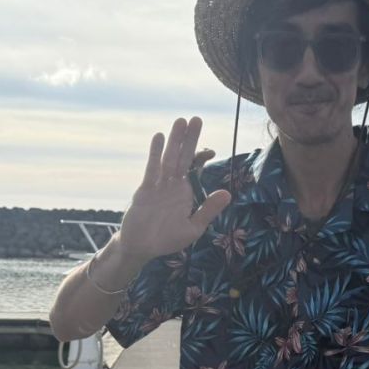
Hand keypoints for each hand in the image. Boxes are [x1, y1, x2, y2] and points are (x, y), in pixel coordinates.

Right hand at [118, 116, 231, 262]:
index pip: (195, 169)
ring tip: (180, 121)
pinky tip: (159, 137)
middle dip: (189, 139)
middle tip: (196, 119)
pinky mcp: (144, 190)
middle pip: (183, 157)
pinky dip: (155, 153)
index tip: (212, 149)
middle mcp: (172, 185)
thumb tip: (228, 193)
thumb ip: (208, 210)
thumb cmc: (167, 239)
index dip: (202, 156)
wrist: (141, 248)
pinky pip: (151, 169)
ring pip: (168, 159)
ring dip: (174, 140)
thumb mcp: (193, 228)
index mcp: (185, 193)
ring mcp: (158, 186)